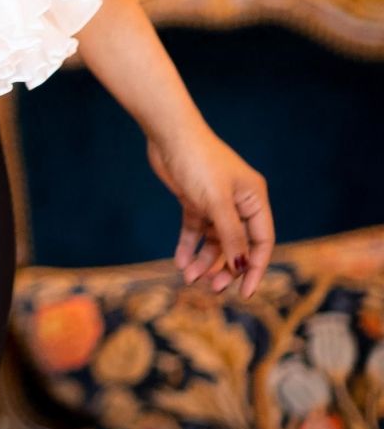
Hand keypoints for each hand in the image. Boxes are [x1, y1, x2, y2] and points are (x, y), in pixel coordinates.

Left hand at [144, 121, 272, 299]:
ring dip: (203, 260)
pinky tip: (180, 261)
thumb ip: (230, 237)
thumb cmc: (198, 162)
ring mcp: (216, 202)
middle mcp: (238, 202)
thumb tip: (243, 268)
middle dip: (225, 267)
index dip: (256, 269)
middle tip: (211, 287)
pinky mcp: (194, 200)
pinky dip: (189, 246)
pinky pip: (195, 230)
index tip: (244, 294)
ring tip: (188, 276)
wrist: (168, 134)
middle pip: (237, 245)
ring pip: (214, 241)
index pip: (262, 242)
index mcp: (254, 199)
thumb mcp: (217, 202)